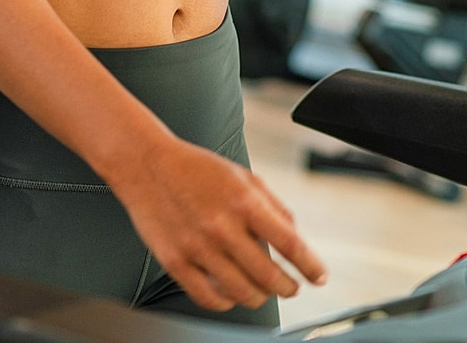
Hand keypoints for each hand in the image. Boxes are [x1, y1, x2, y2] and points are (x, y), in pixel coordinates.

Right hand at [106, 135, 326, 311]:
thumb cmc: (197, 169)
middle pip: (268, 276)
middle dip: (288, 287)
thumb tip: (295, 237)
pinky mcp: (175, 261)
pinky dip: (226, 303)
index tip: (319, 276)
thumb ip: (273, 206)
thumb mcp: (244, 176)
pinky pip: (208, 297)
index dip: (310, 265)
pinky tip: (232, 295)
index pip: (288, 243)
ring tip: (263, 292)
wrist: (147, 165)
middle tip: (291, 287)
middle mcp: (222, 226)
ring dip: (260, 297)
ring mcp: (197, 247)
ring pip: (241, 293)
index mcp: (244, 202)